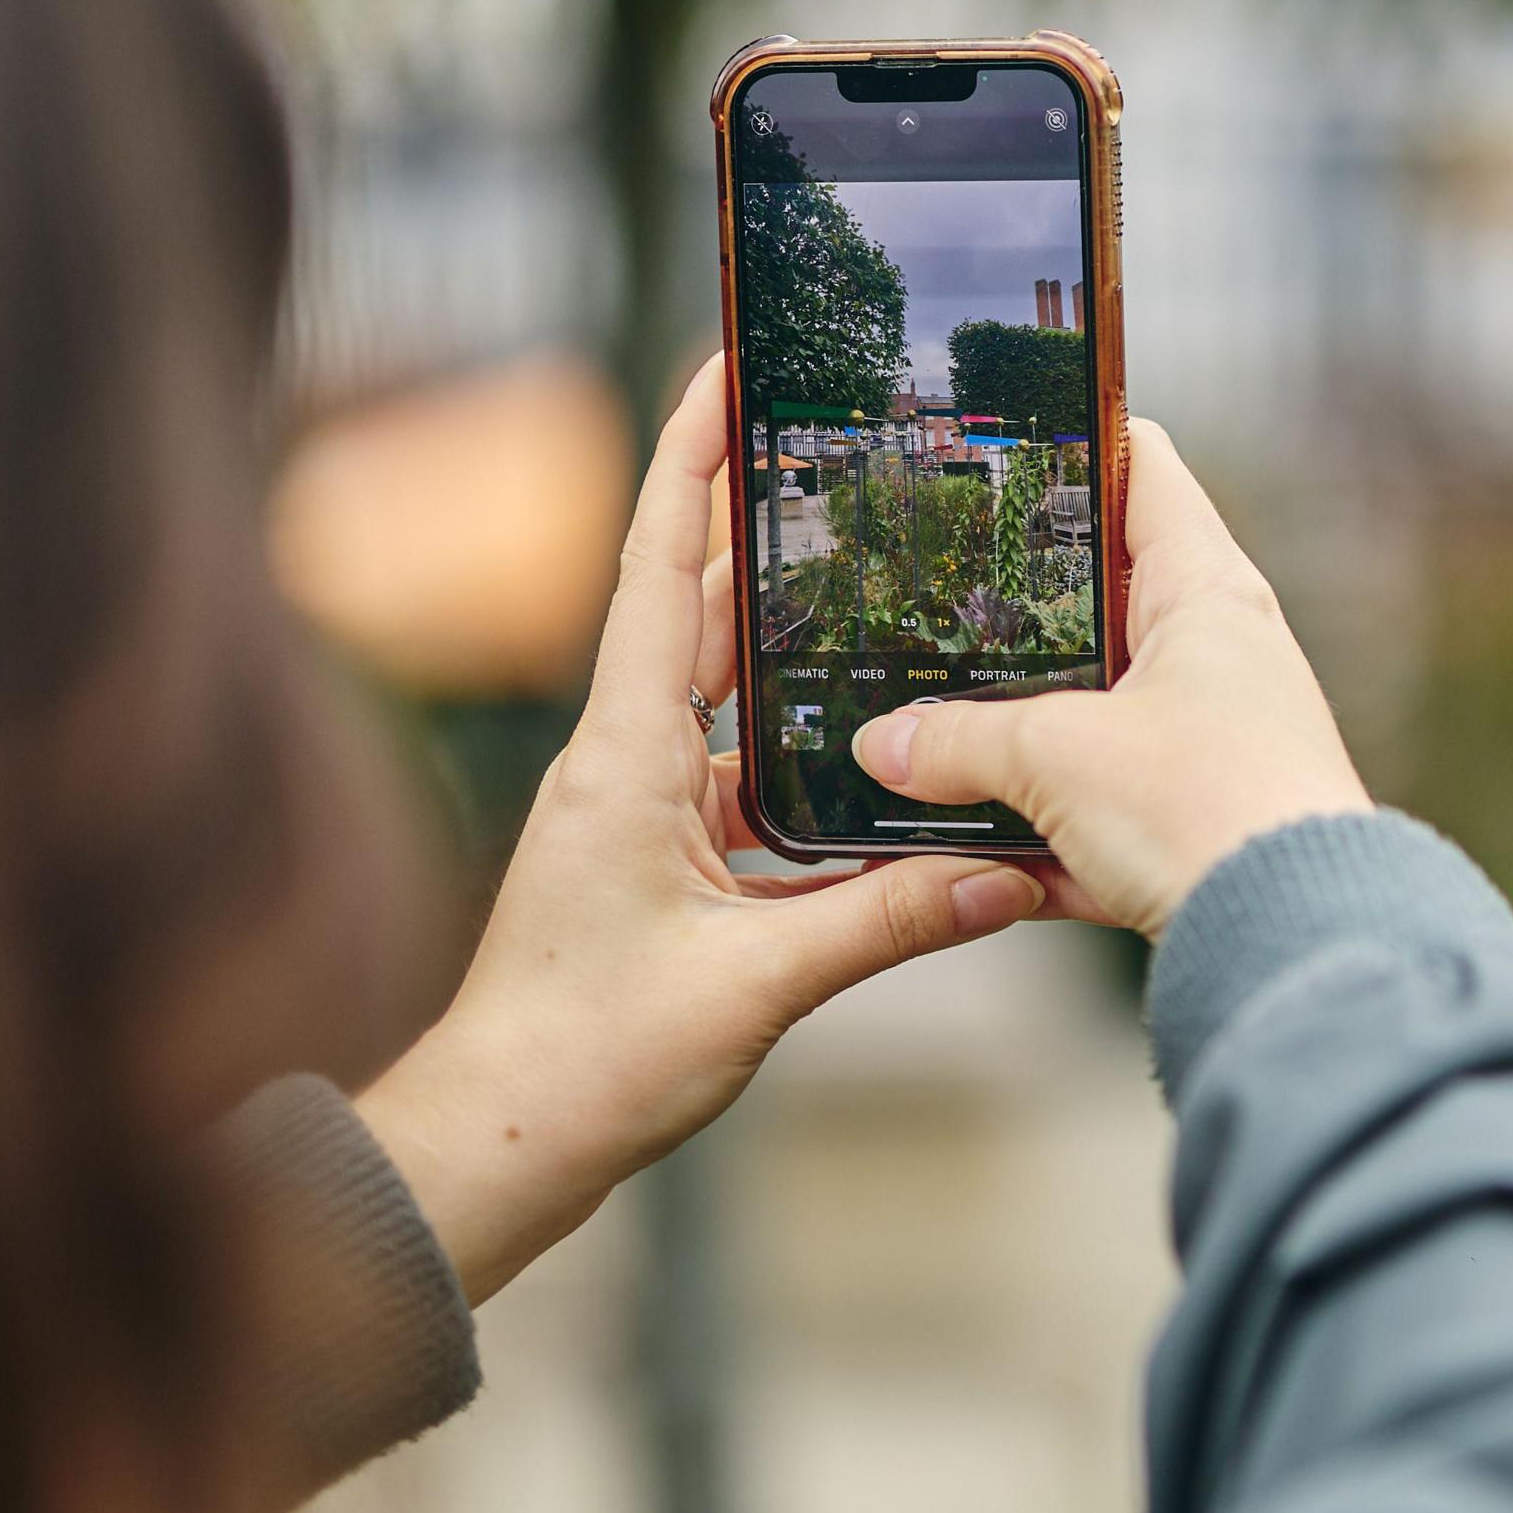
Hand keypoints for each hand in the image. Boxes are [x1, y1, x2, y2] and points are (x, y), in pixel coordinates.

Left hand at [354, 354, 1051, 1302]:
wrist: (500, 1147)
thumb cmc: (588, 1062)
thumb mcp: (756, 987)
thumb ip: (888, 921)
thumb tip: (1012, 875)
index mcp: (624, 757)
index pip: (655, 571)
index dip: (688, 460)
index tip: (724, 364)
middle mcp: (622, 761)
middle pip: (693, 605)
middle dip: (756, 513)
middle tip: (833, 431)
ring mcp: (636, 809)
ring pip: (722, 688)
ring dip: (787, 625)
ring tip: (875, 558)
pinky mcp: (657, 859)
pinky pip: (739, 767)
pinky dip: (800, 737)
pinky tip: (872, 732)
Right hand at [850, 419, 1370, 940]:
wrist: (1297, 944)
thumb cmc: (1209, 809)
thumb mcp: (1057, 758)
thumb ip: (960, 742)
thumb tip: (884, 745)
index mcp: (1207, 592)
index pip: (1142, 469)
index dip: (1074, 438)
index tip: (1000, 432)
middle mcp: (1220, 655)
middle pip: (1106, 598)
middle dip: (1018, 607)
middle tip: (927, 592)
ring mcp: (1213, 741)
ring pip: (1094, 713)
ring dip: (1019, 731)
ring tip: (924, 728)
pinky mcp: (1199, 826)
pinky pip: (1101, 810)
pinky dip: (1042, 828)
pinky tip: (968, 848)